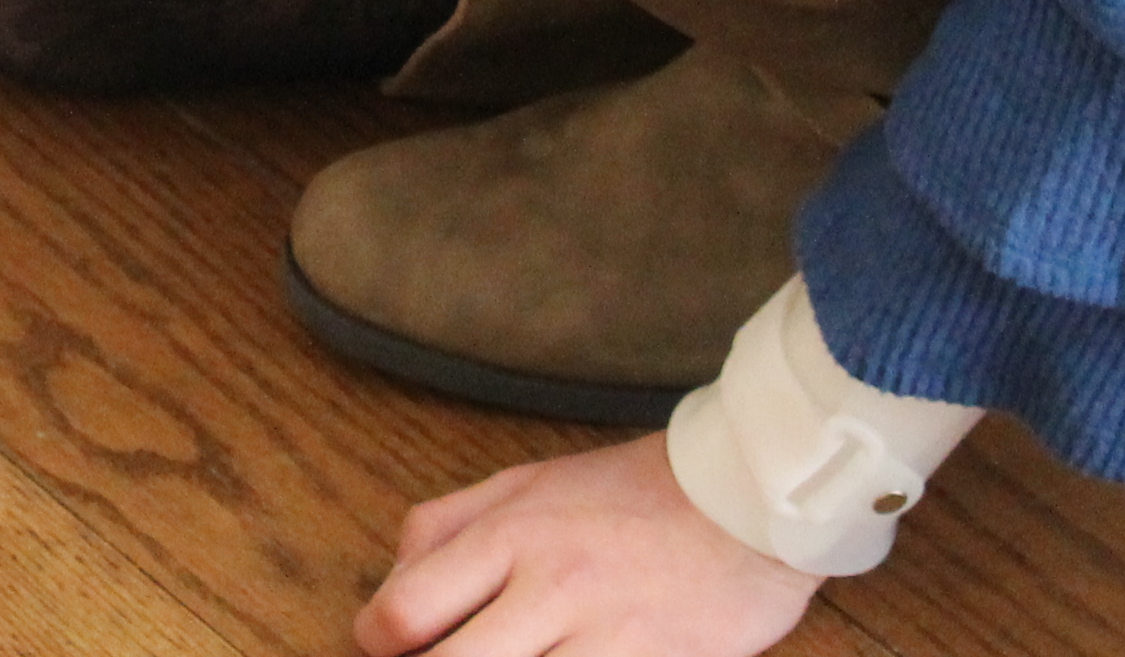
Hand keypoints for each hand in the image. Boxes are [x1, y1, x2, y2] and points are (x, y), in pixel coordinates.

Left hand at [354, 438, 819, 655]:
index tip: (389, 650)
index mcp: (508, 534)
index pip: (400, 614)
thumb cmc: (632, 493)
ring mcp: (604, 638)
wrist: (748, 502)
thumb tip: (390, 582)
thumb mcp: (525, 483)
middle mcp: (549, 588)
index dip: (377, 646)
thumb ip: (447, 526)